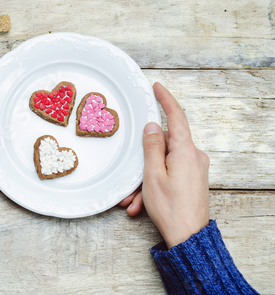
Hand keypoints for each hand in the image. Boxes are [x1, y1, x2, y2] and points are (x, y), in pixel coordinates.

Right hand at [119, 83, 209, 247]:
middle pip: (164, 146)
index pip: (176, 116)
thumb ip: (152, 146)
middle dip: (143, 161)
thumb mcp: (152, 174)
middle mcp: (194, 157)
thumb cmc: (171, 208)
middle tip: (130, 178)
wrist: (188, 237)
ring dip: (145, 179)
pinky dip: (153, 185)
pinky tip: (141, 204)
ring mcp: (194, 169)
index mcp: (186, 151)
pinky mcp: (193, 180)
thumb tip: (153, 126)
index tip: (157, 87)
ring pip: (163, 163)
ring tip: (134, 199)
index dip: (165, 100)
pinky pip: (169, 174)